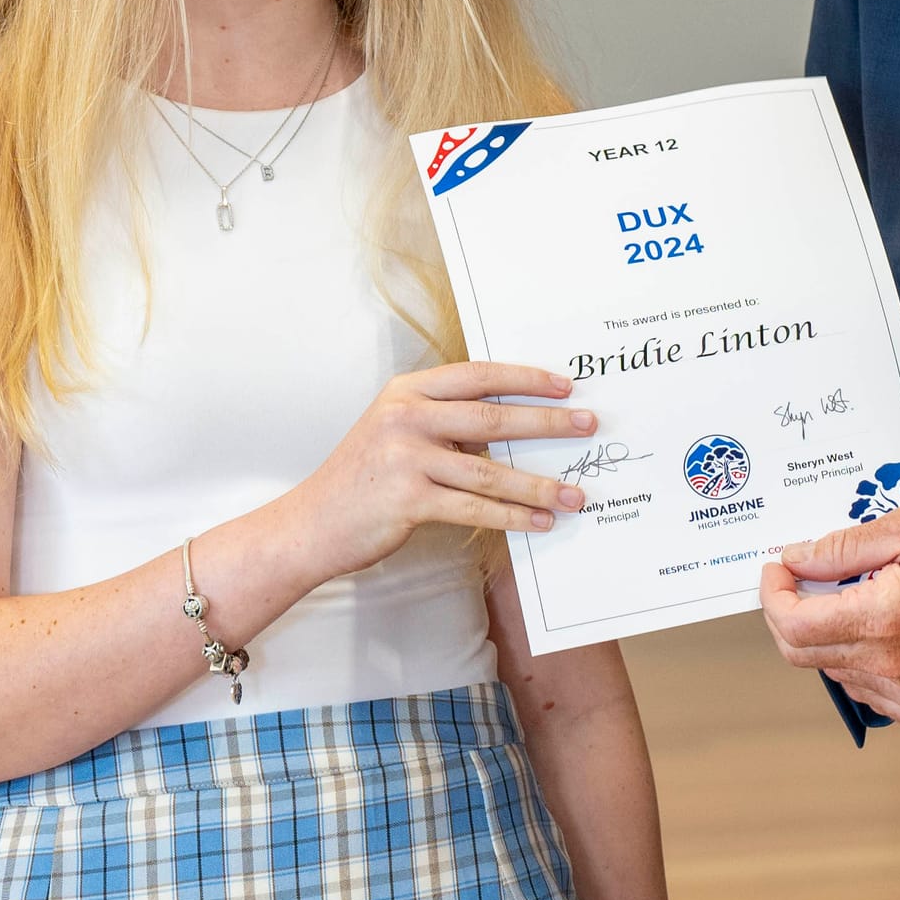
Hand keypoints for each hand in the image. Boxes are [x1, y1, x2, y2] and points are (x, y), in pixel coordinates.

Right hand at [292, 362, 595, 575]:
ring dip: (538, 484)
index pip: (478, 375)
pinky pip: (474, 509)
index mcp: (407, 390)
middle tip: (589, 425)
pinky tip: (540, 521)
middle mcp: (406, 417)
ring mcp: (405, 458)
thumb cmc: (363, 478)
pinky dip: (512, 516)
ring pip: (490, 471)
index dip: (526, 379)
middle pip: (492, 417)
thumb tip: (515, 424)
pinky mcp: (407, 500)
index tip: (566, 385)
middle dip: (548, 423)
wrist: (311, 524)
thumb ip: (445, 420)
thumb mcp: (397, 429)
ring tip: (575, 493)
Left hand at [759, 499, 899, 731]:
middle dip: (792, 612)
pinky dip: (866, 668)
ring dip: (832, 638)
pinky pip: (876, 699)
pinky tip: (886, 635)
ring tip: (860, 597)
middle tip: (806, 577)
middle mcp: (894, 666)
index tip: (777, 569)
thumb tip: (795, 560)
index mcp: (884, 617)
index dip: (772, 594)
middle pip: (805, 655)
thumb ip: (842, 549)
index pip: (793, 625)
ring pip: (837, 675)